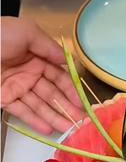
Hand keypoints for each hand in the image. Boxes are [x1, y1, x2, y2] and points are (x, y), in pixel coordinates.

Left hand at [1, 16, 83, 134]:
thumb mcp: (26, 32)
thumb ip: (48, 46)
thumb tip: (66, 60)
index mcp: (36, 57)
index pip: (58, 76)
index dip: (70, 90)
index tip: (81, 102)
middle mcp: (29, 73)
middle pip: (52, 94)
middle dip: (66, 108)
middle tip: (79, 121)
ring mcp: (17, 87)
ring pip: (39, 105)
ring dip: (54, 117)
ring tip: (68, 129)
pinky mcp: (4, 99)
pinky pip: (22, 111)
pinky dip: (34, 121)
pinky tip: (48, 129)